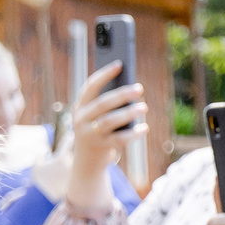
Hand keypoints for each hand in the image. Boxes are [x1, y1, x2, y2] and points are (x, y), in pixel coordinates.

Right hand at [63, 64, 143, 210]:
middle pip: (102, 103)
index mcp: (80, 106)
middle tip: (139, 88)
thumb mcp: (97, 116)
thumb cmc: (97, 131)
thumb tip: (130, 89)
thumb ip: (108, 104)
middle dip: (121, 94)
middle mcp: (81, 119)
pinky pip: (119, 139)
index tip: (119, 64)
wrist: (87, 160)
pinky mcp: (100, 147)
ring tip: (144, 107)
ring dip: (128, 113)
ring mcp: (90, 134)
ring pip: (110, 121)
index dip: (104, 74)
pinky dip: (133, 133)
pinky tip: (144, 128)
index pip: (90, 87)